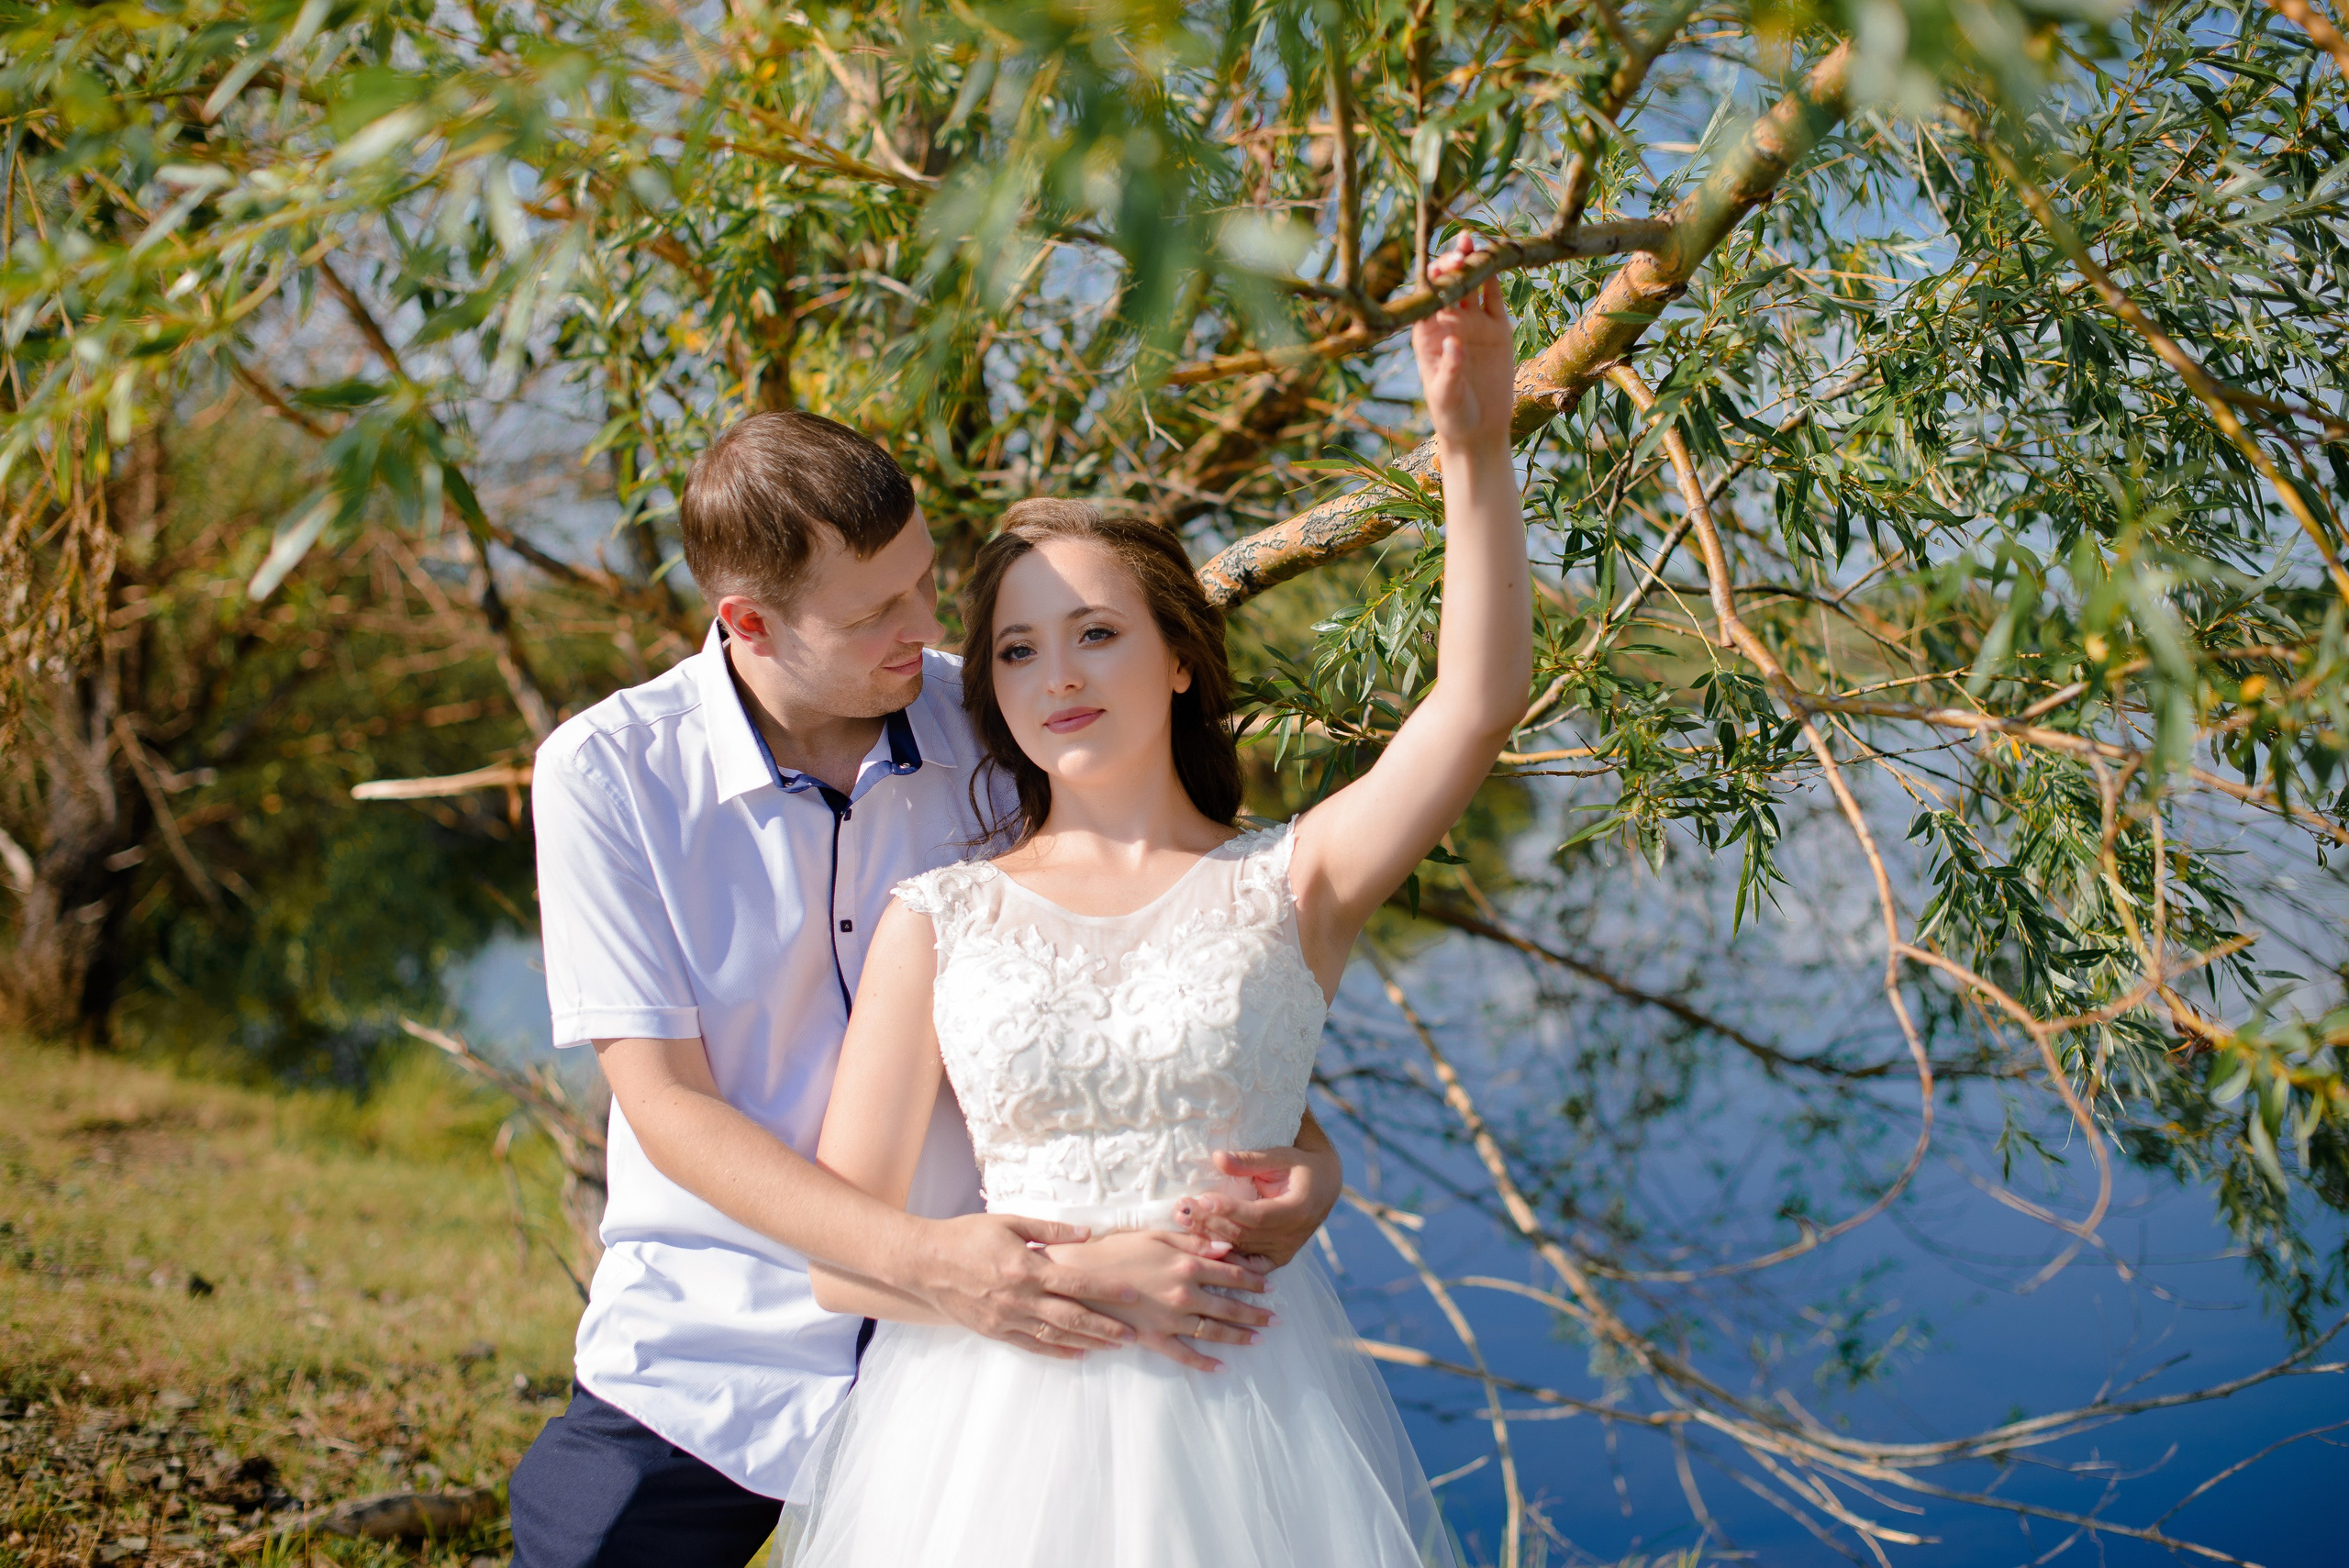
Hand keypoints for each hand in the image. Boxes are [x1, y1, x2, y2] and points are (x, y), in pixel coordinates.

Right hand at [902, 1213, 1137, 1359]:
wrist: (925, 1262)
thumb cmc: (968, 1236)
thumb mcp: (1010, 1223)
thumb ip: (1050, 1230)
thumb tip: (1087, 1233)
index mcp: (1026, 1268)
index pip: (1076, 1282)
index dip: (1107, 1290)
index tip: (1132, 1295)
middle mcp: (1019, 1298)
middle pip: (1072, 1317)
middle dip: (1106, 1327)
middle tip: (1134, 1335)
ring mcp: (1006, 1319)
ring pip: (1055, 1336)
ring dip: (1088, 1342)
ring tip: (1114, 1346)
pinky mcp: (994, 1332)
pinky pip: (1031, 1346)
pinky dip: (1057, 1352)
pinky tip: (1078, 1354)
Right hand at [1044, 1231, 1272, 1373]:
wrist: (1079, 1279)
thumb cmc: (1115, 1251)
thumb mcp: (1154, 1236)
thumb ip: (1192, 1241)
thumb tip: (1225, 1247)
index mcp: (1187, 1264)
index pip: (1231, 1274)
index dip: (1253, 1280)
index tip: (1270, 1285)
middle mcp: (1185, 1294)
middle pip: (1230, 1306)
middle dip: (1256, 1313)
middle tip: (1276, 1319)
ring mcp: (1171, 1319)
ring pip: (1214, 1332)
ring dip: (1240, 1337)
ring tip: (1259, 1340)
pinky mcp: (1154, 1339)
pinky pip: (1185, 1355)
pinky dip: (1205, 1363)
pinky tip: (1222, 1368)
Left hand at [1175, 1141, 1342, 1269]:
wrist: (1322, 1187)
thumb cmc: (1299, 1167)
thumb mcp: (1280, 1156)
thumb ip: (1250, 1160)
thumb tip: (1217, 1158)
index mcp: (1298, 1210)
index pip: (1258, 1216)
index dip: (1230, 1209)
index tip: (1203, 1199)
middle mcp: (1292, 1237)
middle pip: (1244, 1234)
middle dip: (1210, 1221)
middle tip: (1183, 1208)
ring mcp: (1284, 1252)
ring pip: (1240, 1249)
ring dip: (1208, 1237)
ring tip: (1182, 1221)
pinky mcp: (1276, 1260)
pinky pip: (1246, 1265)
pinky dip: (1223, 1258)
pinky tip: (1200, 1247)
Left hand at [1413, 234, 1515, 454]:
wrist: (1479, 430)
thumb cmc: (1452, 415)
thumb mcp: (1446, 397)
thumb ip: (1450, 370)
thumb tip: (1454, 341)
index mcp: (1427, 335)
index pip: (1425, 301)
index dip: (1430, 282)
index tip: (1438, 270)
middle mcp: (1448, 323)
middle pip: (1447, 286)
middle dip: (1450, 266)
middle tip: (1460, 253)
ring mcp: (1473, 322)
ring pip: (1471, 285)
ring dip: (1471, 263)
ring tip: (1473, 241)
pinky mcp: (1497, 328)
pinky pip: (1494, 297)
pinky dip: (1495, 278)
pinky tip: (1498, 258)